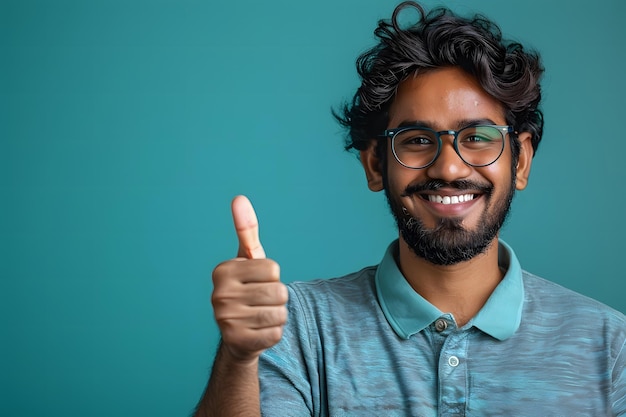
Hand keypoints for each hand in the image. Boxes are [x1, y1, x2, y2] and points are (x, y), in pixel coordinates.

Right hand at [211, 195, 287, 362]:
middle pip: (279, 291)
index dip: (272, 276)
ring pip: (280, 312)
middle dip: (277, 297)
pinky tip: (259, 332)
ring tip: (261, 316)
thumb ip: (246, 230)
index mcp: (223, 271)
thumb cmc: (247, 289)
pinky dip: (274, 333)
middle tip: (260, 302)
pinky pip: (276, 333)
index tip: (256, 282)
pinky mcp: (238, 341)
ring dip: (278, 315)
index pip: (273, 268)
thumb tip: (239, 198)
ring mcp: (226, 320)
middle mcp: (220, 295)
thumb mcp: (248, 260)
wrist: (238, 335)